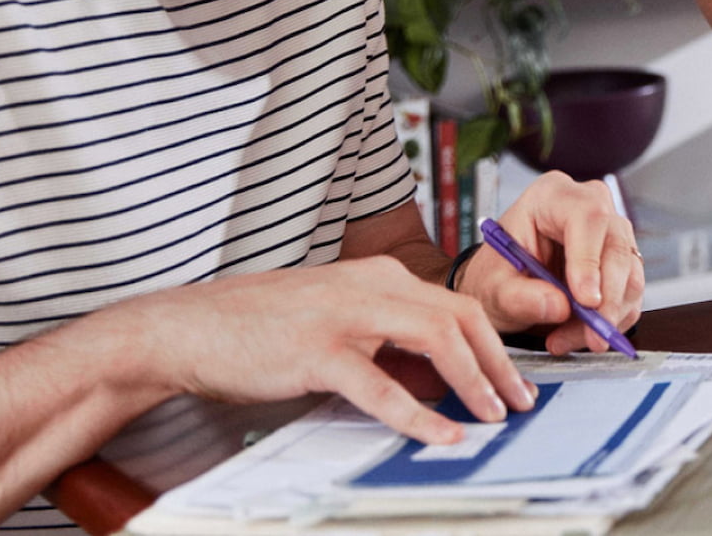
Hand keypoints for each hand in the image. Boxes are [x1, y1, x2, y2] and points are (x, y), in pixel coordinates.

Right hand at [113, 254, 534, 445]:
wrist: (191, 327)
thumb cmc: (262, 329)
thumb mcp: (338, 324)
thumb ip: (387, 344)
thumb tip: (439, 381)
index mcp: (379, 276)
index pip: (456, 304)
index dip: (494, 344)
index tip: (514, 380)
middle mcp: (371, 285)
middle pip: (460, 316)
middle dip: (499, 363)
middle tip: (520, 402)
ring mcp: (346, 315)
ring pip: (435, 339)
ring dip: (474, 381)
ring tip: (493, 416)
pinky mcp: (319, 351)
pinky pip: (382, 386)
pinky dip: (419, 414)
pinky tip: (442, 435)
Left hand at [455, 170, 643, 354]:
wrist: (503, 286)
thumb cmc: (497, 274)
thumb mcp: (494, 289)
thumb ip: (520, 297)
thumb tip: (558, 306)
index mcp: (551, 196)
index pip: (586, 216)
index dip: (590, 259)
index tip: (585, 301)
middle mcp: (588, 206)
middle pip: (616, 244)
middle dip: (608, 297)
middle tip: (591, 335)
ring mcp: (609, 232)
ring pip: (630, 272)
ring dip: (608, 315)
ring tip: (569, 338)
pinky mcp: (621, 260)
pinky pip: (631, 293)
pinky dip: (612, 320)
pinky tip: (580, 334)